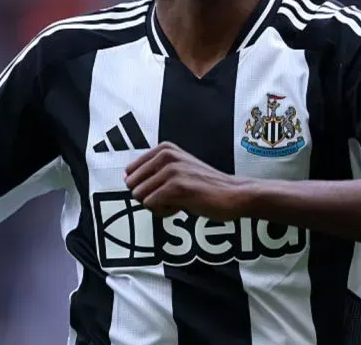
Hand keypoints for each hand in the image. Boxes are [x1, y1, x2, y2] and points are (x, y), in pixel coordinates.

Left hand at [124, 142, 250, 221]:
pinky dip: (164, 212)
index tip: (164, 188)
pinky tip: (183, 206)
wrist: (233, 194)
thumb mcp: (178, 168)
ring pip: (141, 197)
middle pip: (133, 186)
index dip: (144, 186)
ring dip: (157, 205)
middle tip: (172, 196)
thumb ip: (154, 171)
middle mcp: (167, 155)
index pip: (130, 172)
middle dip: (148, 196)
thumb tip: (126, 179)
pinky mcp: (177, 187)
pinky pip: (151, 205)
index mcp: (165, 149)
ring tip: (180, 200)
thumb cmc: (205, 185)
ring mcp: (172, 170)